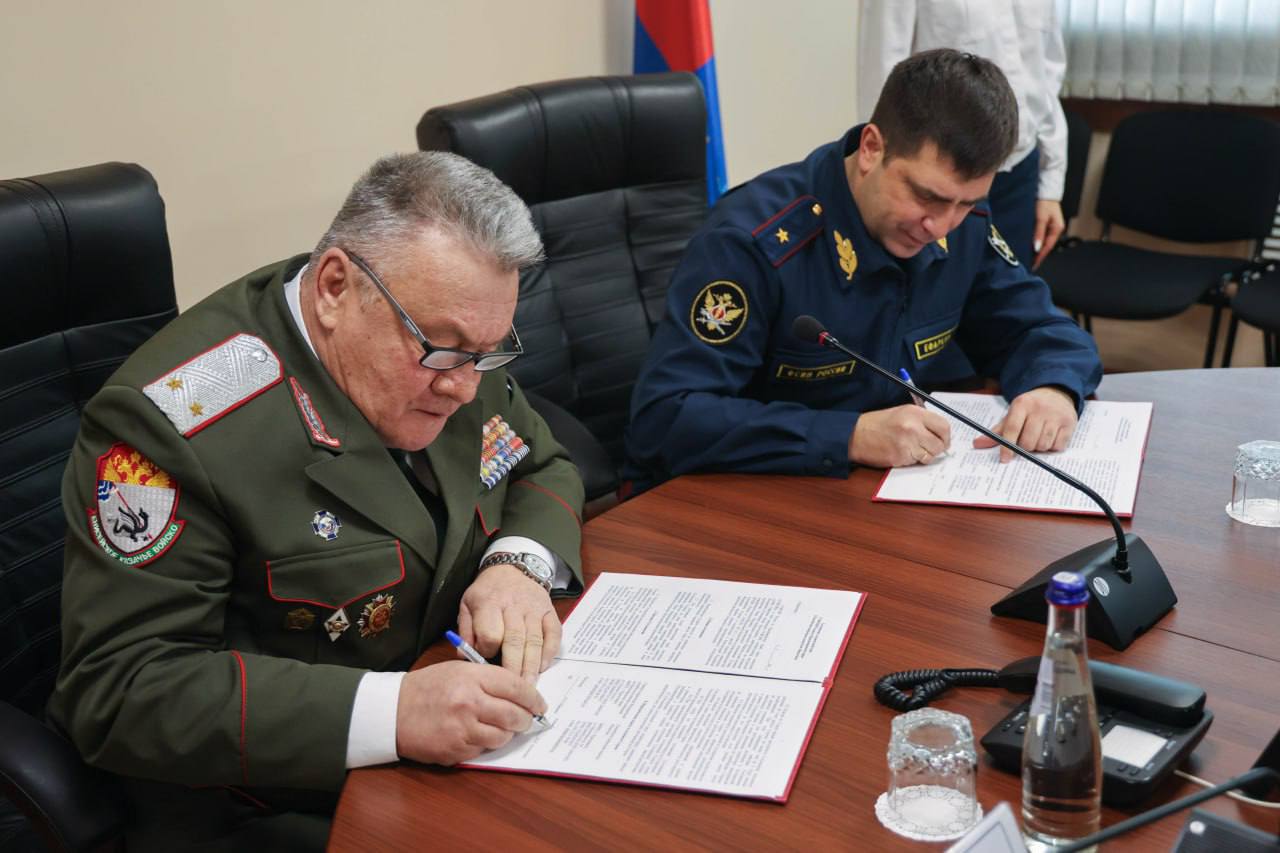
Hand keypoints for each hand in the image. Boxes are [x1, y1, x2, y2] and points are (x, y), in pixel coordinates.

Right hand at [394, 660, 546, 764]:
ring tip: (499, 726)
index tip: (540, 704)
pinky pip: (483, 750)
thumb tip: (520, 693)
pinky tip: (476, 734)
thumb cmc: (427, 687)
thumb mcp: (458, 670)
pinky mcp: (456, 750)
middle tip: (525, 719)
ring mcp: (463, 729)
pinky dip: (485, 744)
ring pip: (503, 736)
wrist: (392, 711)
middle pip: (515, 715)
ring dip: (506, 733)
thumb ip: (488, 678)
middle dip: (525, 719)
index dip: (534, 698)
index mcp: (472, 678)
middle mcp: (470, 703)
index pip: (517, 688)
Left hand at [458, 563, 559, 680]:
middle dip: (513, 668)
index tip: (485, 660)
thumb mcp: (467, 605)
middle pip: (515, 641)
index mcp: (489, 603)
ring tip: (528, 686)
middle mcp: (514, 605)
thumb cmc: (487, 593)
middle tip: (512, 690)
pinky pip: (554, 634)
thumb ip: (465, 632)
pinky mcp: (549, 611)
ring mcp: (534, 608)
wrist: (511, 569)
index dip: (487, 651)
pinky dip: (549, 652)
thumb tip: (465, 658)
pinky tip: (542, 667)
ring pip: (534, 641)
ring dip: (531, 666)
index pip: (490, 633)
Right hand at [849, 405, 950, 467]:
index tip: (943, 440)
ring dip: (923, 455)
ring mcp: (907, 443)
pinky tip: (900, 452)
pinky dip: (911, 460)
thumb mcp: (902, 412)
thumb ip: (922, 421)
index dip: (946, 436)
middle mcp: (913, 427)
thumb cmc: (878, 424)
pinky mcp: (900, 457)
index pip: (944, 426)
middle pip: (940, 444)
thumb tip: (941, 433)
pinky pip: (915, 462)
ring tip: (911, 449)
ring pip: (929, 456)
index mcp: (915, 413)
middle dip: (937, 449)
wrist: (856, 434)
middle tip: (928, 448)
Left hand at [972, 386, 1076, 462]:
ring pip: (1043, 445)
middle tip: (1026, 442)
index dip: (1007, 446)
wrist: (1056, 393)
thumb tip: (977, 444)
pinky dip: (1052, 447)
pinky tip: (1050, 437)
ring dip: (1039, 447)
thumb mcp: (1013, 415)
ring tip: (1038, 438)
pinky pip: (1058, 446)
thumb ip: (997, 431)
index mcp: (1022, 404)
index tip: (1004, 459)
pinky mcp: (1070, 422)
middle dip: (1025, 447)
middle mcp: (1040, 408)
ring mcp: (1056, 415)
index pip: (1012, 428)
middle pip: (1028, 441)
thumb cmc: (1030, 408)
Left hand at [1031, 199, 1064, 269]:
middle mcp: (1055, 229)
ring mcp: (1051, 227)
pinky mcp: (1046, 224)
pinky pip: (1041, 236)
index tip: (1033, 266)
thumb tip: (1037, 248)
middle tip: (1029, 265)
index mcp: (1057, 229)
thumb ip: (1038, 233)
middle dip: (1038, 255)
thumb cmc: (1044, 202)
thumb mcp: (1041, 219)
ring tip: (1028, 258)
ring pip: (1043, 242)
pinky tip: (1030, 246)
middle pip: (1046, 246)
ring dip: (1036, 249)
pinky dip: (1036, 242)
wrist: (1045, 190)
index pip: (1048, 247)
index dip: (1040, 257)